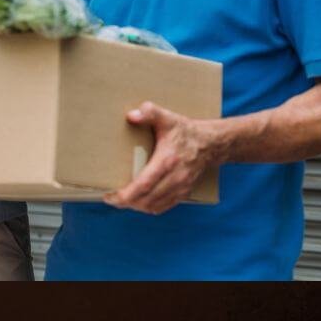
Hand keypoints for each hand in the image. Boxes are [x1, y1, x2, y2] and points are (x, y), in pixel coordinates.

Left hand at [103, 101, 222, 214]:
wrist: (211, 144)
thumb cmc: (185, 131)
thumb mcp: (167, 117)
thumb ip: (149, 113)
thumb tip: (131, 116)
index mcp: (167, 161)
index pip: (144, 185)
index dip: (125, 195)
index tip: (110, 196)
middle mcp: (175, 178)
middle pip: (146, 200)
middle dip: (125, 202)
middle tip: (110, 198)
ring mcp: (181, 188)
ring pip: (153, 206)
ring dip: (136, 206)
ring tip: (121, 200)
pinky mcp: (184, 193)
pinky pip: (163, 207)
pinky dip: (148, 207)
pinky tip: (138, 202)